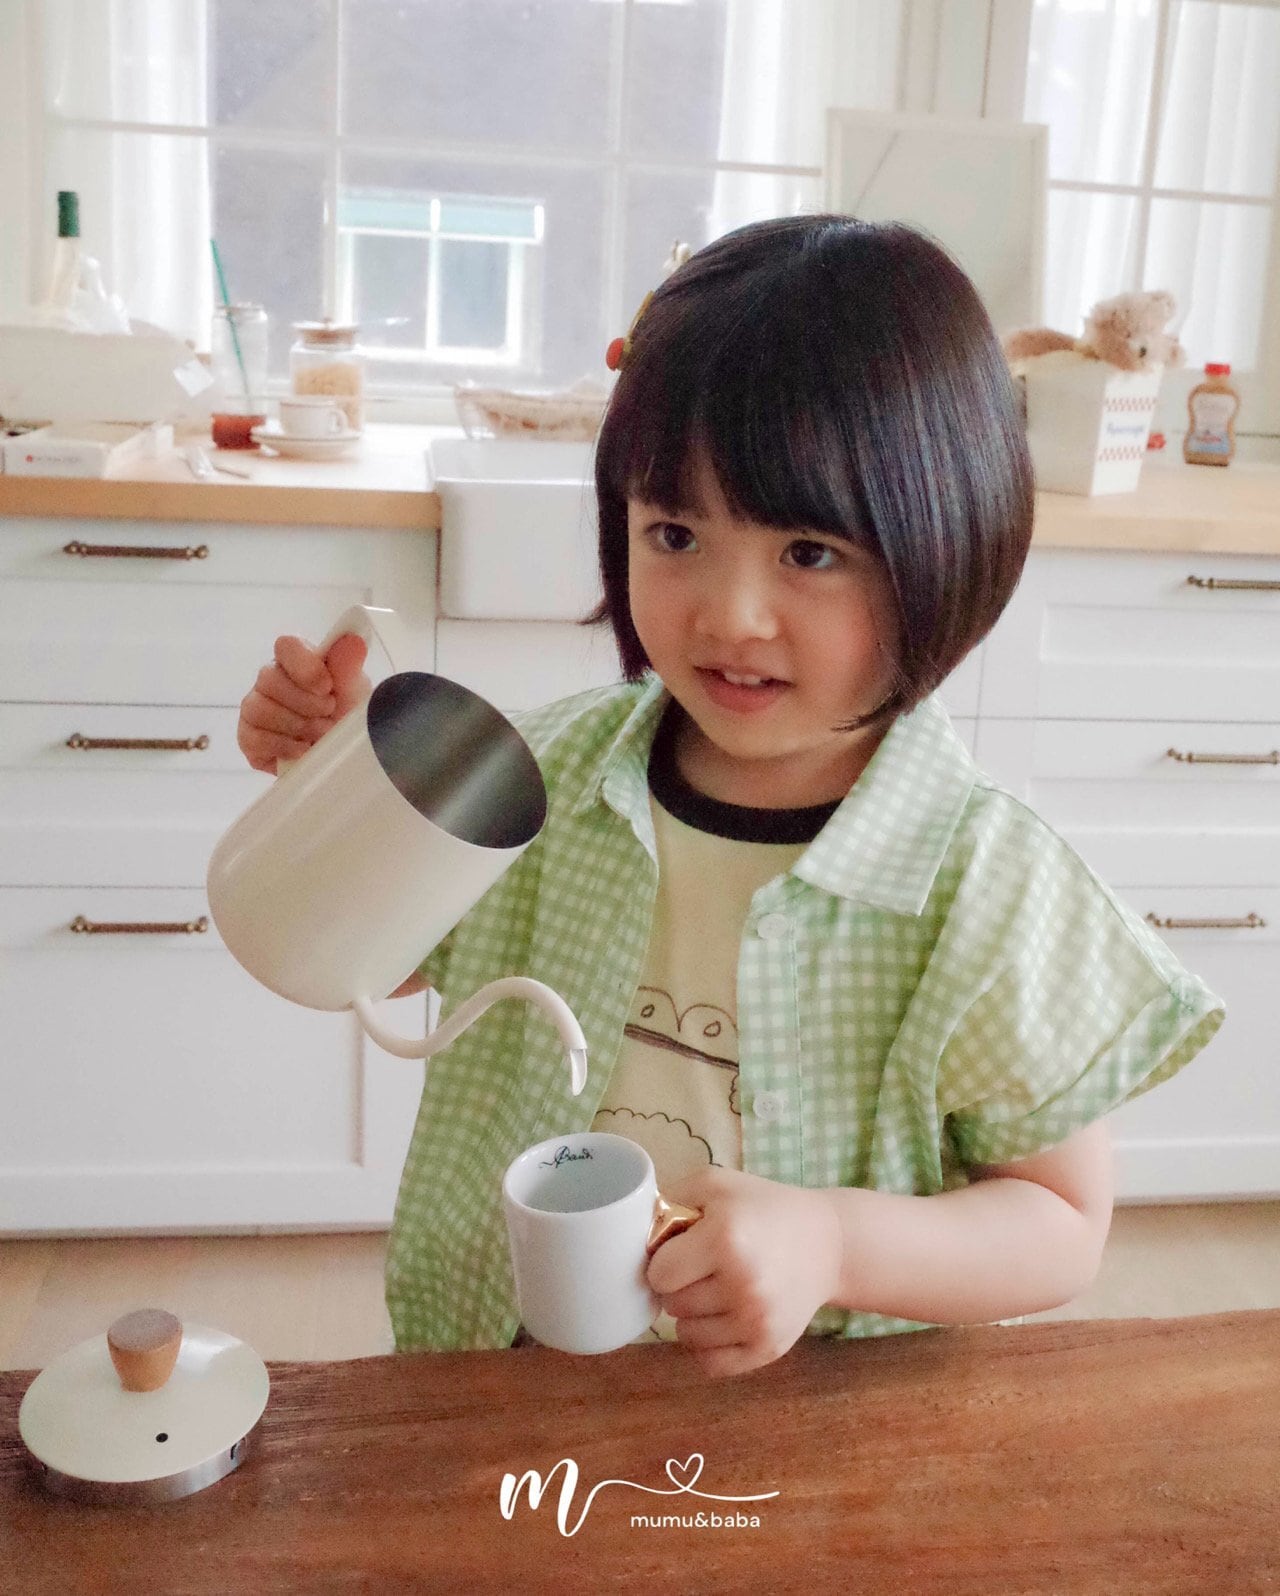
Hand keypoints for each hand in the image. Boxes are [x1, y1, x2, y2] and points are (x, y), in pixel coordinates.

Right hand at [237, 632, 370, 772]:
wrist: (342, 752)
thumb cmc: (345, 714)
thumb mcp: (354, 692)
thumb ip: (349, 667)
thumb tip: (353, 640)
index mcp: (296, 660)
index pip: (285, 646)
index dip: (304, 666)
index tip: (326, 686)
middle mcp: (270, 680)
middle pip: (268, 679)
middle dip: (306, 703)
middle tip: (329, 714)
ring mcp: (255, 708)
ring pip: (260, 709)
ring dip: (297, 726)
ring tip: (322, 734)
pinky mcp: (249, 738)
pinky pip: (254, 739)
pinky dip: (284, 747)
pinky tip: (304, 749)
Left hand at [645, 1168, 840, 1377]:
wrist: (828, 1244)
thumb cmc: (762, 1209)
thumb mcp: (715, 1184)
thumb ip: (667, 1202)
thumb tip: (633, 1238)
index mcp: (725, 1238)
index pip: (658, 1274)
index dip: (665, 1261)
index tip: (683, 1250)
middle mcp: (742, 1284)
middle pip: (671, 1305)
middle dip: (680, 1286)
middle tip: (705, 1267)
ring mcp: (757, 1322)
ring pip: (685, 1336)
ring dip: (693, 1315)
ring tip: (719, 1289)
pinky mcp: (768, 1349)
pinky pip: (709, 1363)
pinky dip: (708, 1345)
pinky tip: (724, 1318)